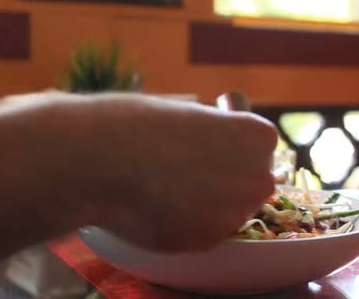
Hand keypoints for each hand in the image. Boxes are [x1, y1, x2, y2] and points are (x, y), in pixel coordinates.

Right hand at [17, 93, 276, 252]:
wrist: (100, 157)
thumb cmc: (138, 124)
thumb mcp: (188, 115)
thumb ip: (215, 137)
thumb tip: (216, 153)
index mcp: (258, 136)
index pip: (258, 146)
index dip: (229, 146)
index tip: (204, 146)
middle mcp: (257, 178)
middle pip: (249, 181)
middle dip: (224, 178)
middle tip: (183, 170)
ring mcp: (234, 214)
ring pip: (226, 210)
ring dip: (205, 203)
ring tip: (164, 187)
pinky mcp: (206, 242)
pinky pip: (203, 231)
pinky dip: (185, 223)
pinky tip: (156, 205)